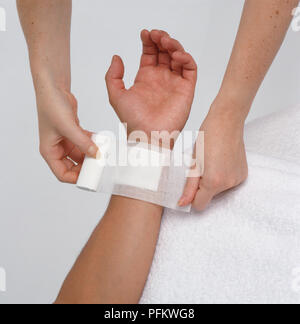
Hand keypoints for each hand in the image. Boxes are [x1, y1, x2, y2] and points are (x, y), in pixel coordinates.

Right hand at [36, 86, 98, 182]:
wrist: (53, 87)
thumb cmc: (52, 105)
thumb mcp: (68, 127)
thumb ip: (83, 143)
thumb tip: (96, 155)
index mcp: (49, 151)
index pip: (62, 173)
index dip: (76, 178)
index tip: (90, 177)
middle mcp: (56, 148)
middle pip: (73, 166)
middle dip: (86, 167)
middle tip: (99, 166)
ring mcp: (65, 141)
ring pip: (81, 155)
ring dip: (91, 154)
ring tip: (103, 153)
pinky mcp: (73, 133)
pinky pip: (85, 143)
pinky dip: (92, 143)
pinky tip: (101, 141)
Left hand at [105, 29, 196, 146]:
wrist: (148, 135)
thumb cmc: (133, 120)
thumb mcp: (116, 95)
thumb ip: (113, 76)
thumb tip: (117, 57)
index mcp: (146, 78)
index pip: (149, 54)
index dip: (148, 41)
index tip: (144, 33)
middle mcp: (161, 79)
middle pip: (164, 52)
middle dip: (161, 39)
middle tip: (155, 35)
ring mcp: (174, 83)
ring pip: (178, 57)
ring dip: (173, 45)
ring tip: (164, 41)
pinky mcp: (186, 89)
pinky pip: (190, 69)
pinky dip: (186, 58)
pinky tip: (176, 55)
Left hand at [179, 99, 247, 210]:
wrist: (226, 122)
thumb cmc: (207, 138)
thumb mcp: (193, 163)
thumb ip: (189, 186)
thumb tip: (183, 204)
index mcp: (213, 182)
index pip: (199, 205)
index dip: (192, 196)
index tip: (191, 184)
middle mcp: (228, 184)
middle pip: (209, 198)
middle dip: (202, 187)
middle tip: (201, 168)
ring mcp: (238, 179)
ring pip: (218, 191)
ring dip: (212, 182)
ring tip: (211, 162)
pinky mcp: (243, 174)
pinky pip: (228, 183)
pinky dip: (222, 177)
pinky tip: (220, 162)